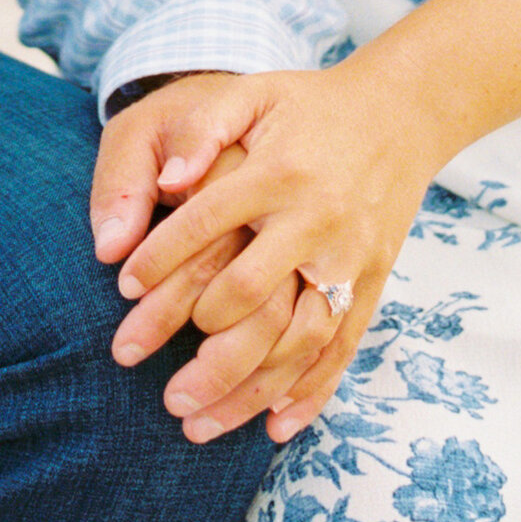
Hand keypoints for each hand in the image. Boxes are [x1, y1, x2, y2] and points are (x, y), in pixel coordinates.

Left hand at [90, 62, 436, 444]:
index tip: (120, 287)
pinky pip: (343, 349)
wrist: (399, 113)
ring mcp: (350, 258)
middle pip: (249, 296)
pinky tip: (274, 428)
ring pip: (297, 341)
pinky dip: (312, 393)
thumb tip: (168, 181)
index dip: (160, 256)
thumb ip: (203, 128)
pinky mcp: (373, 283)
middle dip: (189, 337)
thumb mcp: (250, 93)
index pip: (207, 221)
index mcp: (279, 170)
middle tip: (134, 363)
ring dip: (244, 389)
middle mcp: (316, 220)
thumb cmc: (306, 105)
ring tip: (192, 422)